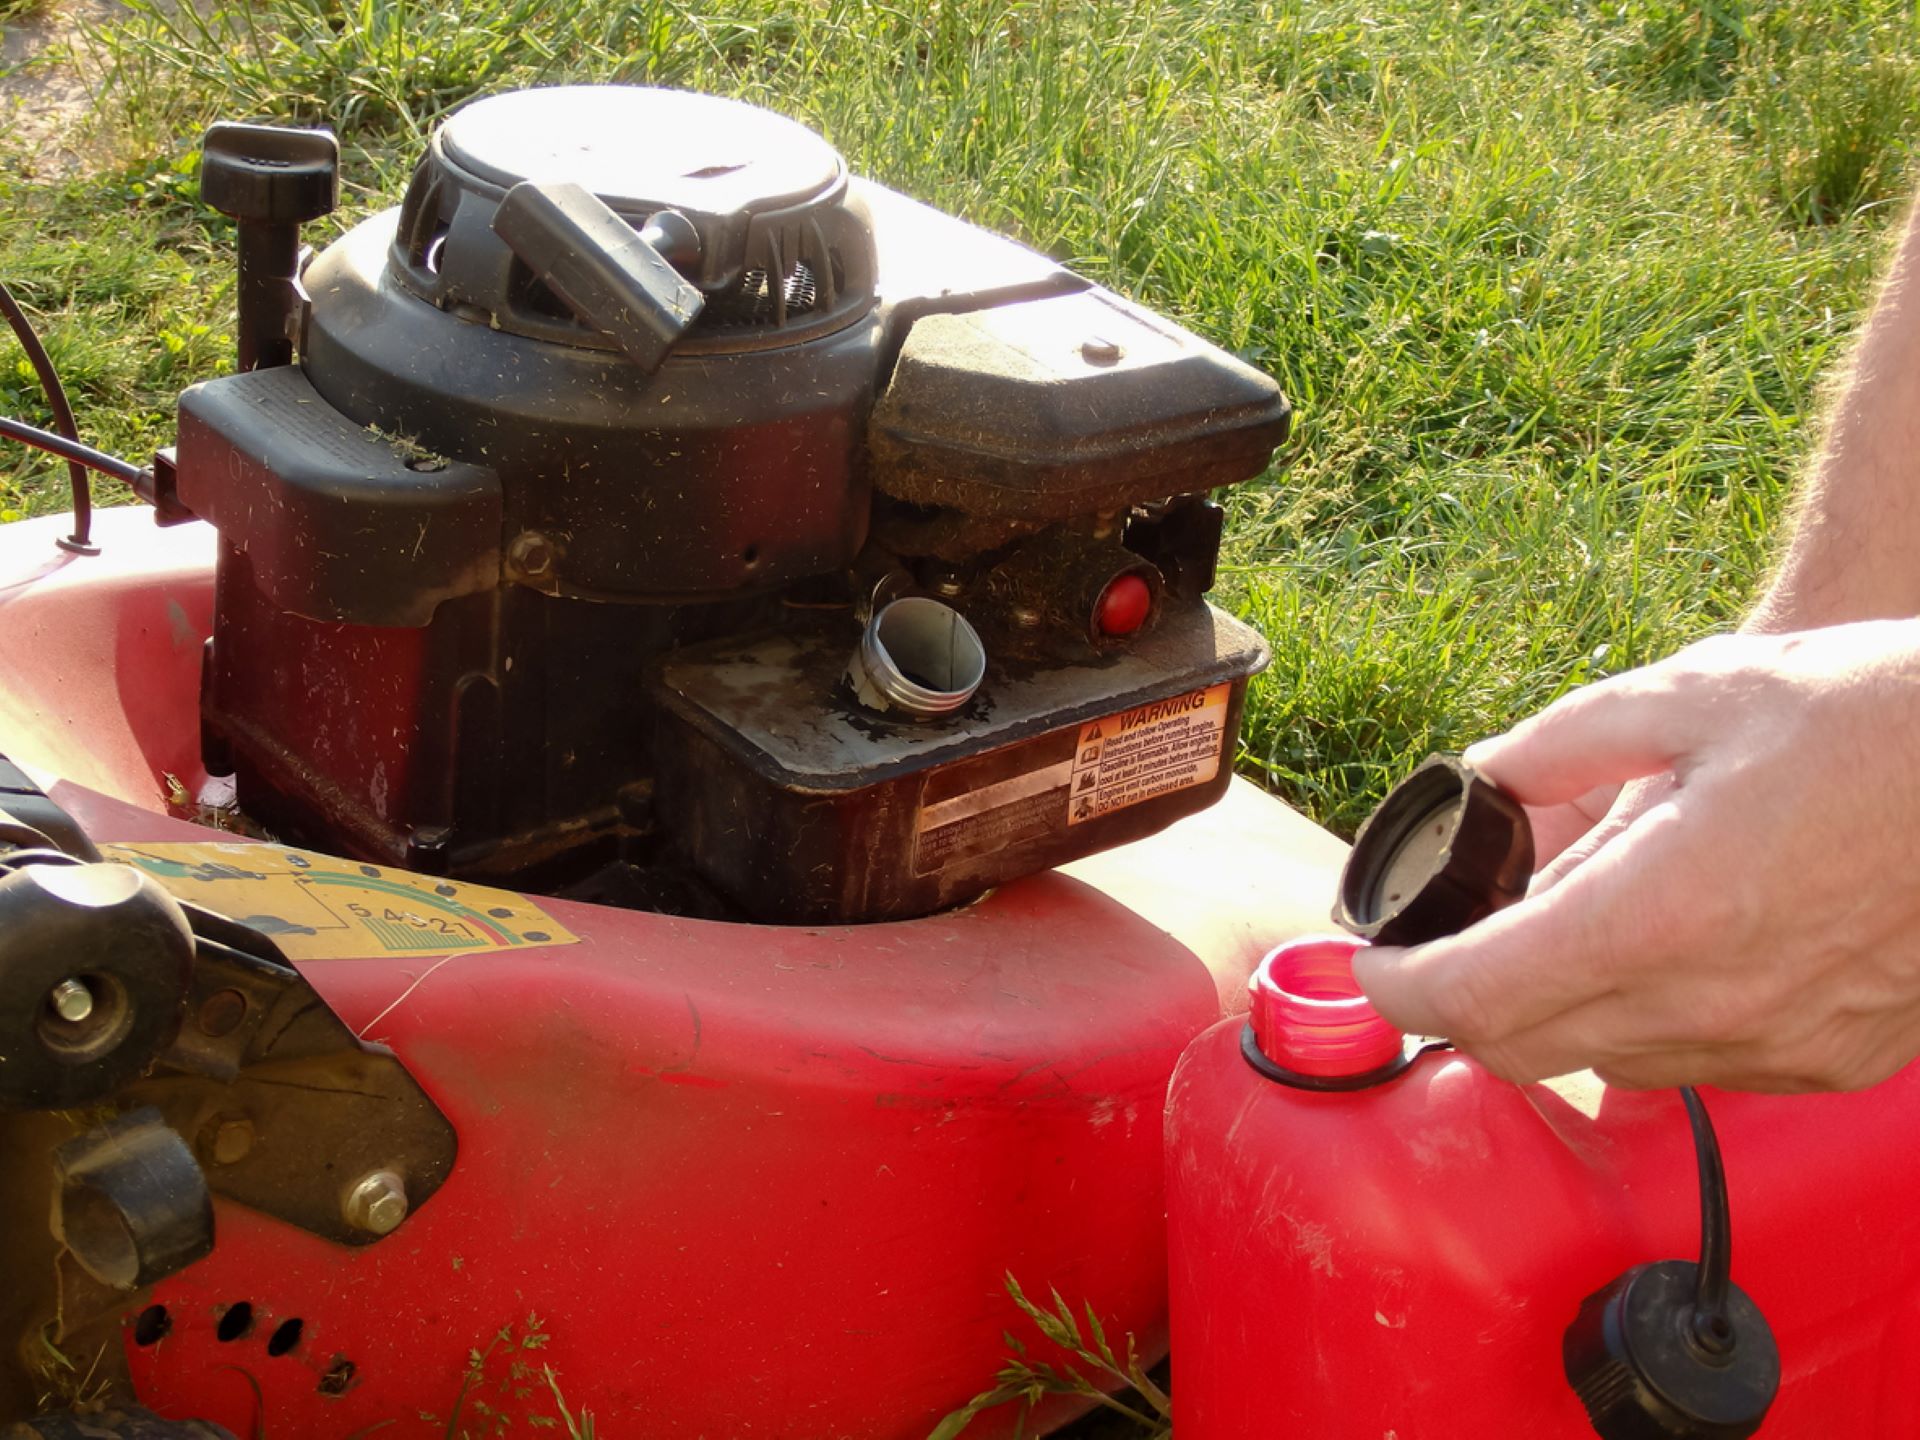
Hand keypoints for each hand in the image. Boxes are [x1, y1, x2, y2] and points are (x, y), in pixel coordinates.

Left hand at [1351, 621, 1919, 1091]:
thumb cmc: (1881, 720)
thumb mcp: (1701, 692)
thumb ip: (1568, 742)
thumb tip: (1487, 774)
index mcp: (1662, 908)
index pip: (1478, 993)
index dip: (1398, 985)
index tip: (1371, 957)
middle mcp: (1714, 1000)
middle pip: (1524, 1045)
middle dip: (1461, 1000)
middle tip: (1445, 940)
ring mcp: (1779, 1044)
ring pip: (1605, 1060)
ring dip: (1554, 1008)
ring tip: (1569, 918)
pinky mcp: (1829, 1059)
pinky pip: (1694, 1063)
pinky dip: (1645, 1019)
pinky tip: (1667, 945)